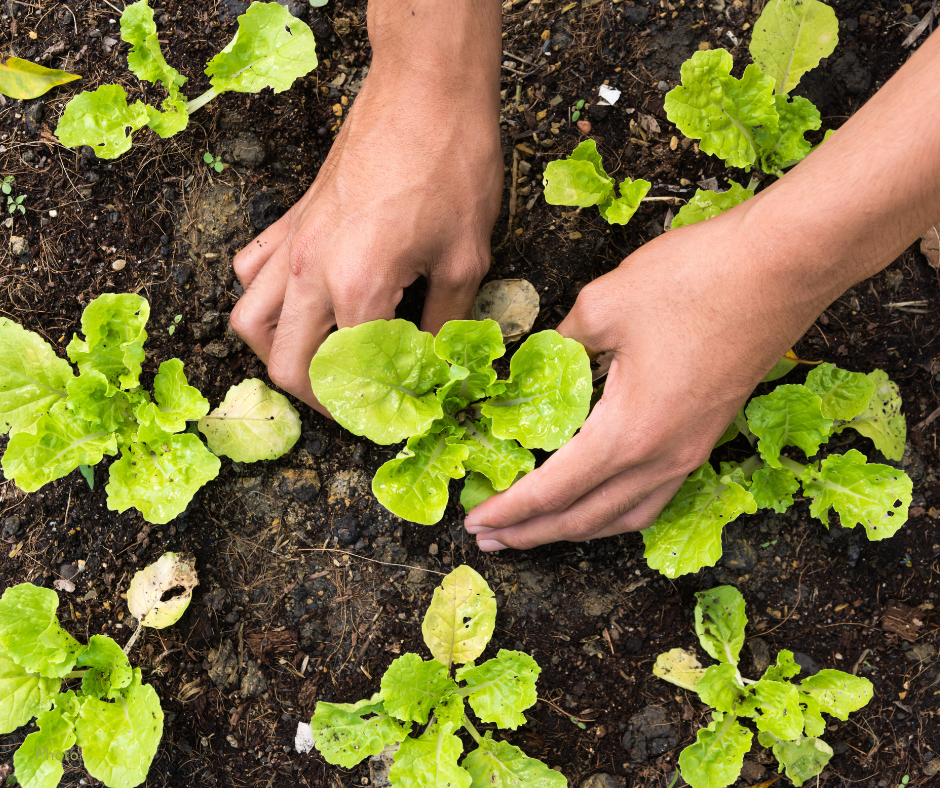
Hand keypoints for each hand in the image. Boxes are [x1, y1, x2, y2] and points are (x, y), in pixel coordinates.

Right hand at [230, 37, 501, 413]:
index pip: (348, 375)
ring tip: (318, 362)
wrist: (425, 90)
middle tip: (355, 403)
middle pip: (285, 364)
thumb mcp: (465, 258)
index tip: (394, 416)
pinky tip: (300, 303)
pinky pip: (253, 270)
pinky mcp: (292, 218)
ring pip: (250, 321)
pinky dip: (265, 299)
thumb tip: (435, 364)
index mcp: (358, 287)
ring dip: (278, 354)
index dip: (372, 408)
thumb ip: (445, 323)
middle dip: (318, 398)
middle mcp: (311, 271)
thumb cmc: (452, 166)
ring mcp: (293, 243)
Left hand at [463, 202, 835, 549]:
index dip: (510, 510)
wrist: (784, 266)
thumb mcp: (603, 305)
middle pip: (586, 518)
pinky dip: (614, 511)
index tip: (474, 521)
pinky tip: (598, 500)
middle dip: (532, 532)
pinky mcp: (707, 436)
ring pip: (624, 516)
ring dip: (575, 529)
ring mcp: (691, 452)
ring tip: (536, 531)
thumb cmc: (695, 280)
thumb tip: (537, 363)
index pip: (553, 490)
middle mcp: (662, 458)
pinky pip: (653, 496)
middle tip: (489, 537)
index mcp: (629, 432)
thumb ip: (559, 345)